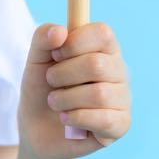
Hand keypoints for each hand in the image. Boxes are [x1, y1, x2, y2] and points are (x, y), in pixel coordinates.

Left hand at [18, 22, 130, 158]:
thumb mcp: (36, 58)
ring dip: (65, 99)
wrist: (36, 127)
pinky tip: (67, 119)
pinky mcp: (121, 124)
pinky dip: (75, 118)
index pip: (103, 33)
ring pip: (99, 94)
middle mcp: (118, 70)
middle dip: (62, 74)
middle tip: (51, 82)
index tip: (56, 54)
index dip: (75, 42)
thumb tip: (60, 31)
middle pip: (97, 65)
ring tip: (55, 102)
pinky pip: (104, 119)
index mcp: (103, 48)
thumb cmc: (42, 87)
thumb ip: (43, 37)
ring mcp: (123, 98)